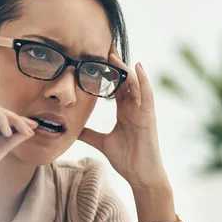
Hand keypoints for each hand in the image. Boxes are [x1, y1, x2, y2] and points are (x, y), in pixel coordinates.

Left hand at [78, 44, 169, 189]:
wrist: (141, 175)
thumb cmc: (127, 159)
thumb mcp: (102, 143)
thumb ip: (89, 134)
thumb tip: (72, 129)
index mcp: (124, 111)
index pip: (115, 86)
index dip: (107, 72)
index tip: (94, 58)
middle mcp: (134, 107)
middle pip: (124, 80)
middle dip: (114, 64)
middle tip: (102, 46)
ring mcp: (143, 110)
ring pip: (134, 83)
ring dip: (124, 68)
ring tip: (112, 53)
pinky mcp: (149, 116)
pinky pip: (147, 93)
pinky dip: (143, 79)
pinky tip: (137, 66)